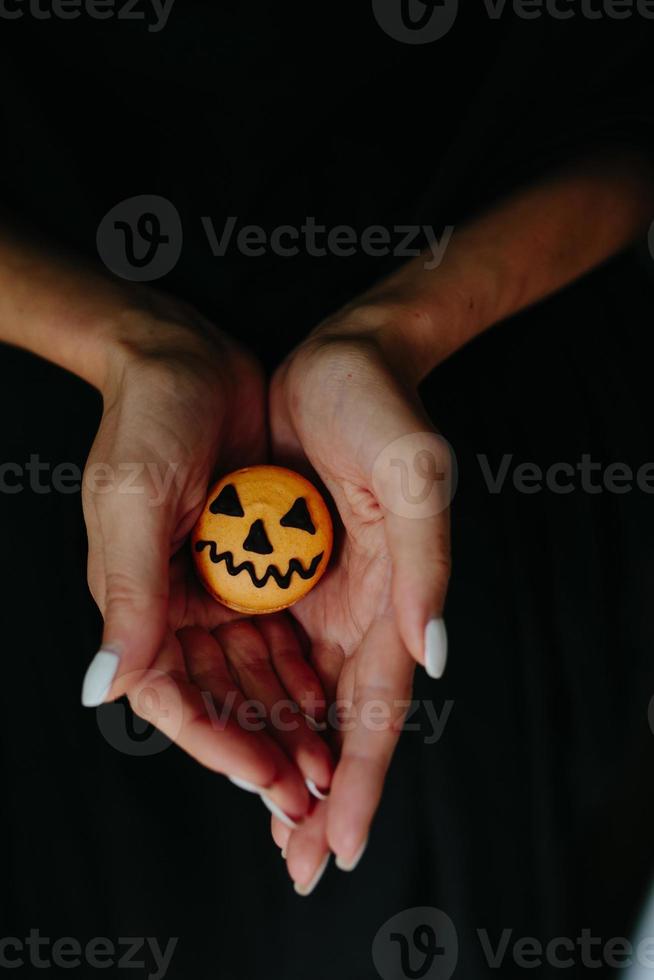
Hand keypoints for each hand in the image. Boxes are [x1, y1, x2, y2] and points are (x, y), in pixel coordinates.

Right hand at [81, 304, 331, 823]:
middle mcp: (175, 603)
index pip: (173, 698)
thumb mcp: (133, 502)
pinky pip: (278, 634)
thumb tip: (103, 690)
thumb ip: (127, 595)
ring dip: (288, 723)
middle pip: (218, 699)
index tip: (264, 783)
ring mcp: (217, 585)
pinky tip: (334, 703)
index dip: (217, 744)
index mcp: (137, 598)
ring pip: (254, 677)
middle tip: (310, 801)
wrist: (187, 357)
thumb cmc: (149, 420)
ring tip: (330, 770)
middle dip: (261, 750)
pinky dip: (302, 672)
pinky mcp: (253, 563)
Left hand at [269, 310, 451, 890]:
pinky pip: (269, 652)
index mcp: (395, 600)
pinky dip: (259, 701)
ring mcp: (321, 596)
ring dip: (285, 759)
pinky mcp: (285, 573)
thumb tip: (431, 656)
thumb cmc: (384, 412)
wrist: (342, 361)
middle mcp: (360, 611)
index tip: (335, 846)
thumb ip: (426, 567)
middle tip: (298, 863)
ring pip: (302, 699)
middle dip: (321, 793)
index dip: (360, 780)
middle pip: (339, 722)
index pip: (378, 709)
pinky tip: (240, 736)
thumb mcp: (413, 478)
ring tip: (268, 822)